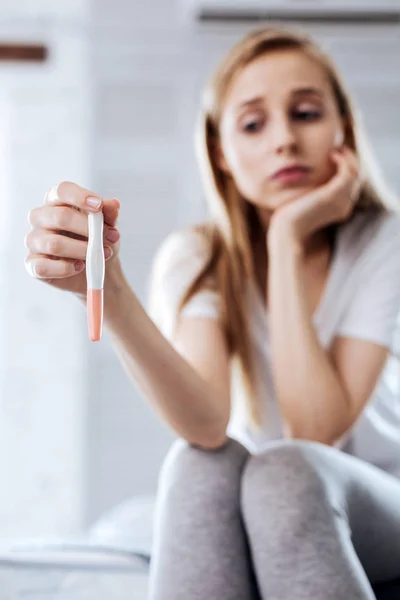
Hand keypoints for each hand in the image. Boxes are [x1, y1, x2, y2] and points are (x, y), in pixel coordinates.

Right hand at [24, 181, 120, 296]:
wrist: (98, 272)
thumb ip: (109, 214)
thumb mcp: (108, 226)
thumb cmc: (99, 242)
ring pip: (54, 244)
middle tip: (111, 237)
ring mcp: (34, 241)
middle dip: (88, 228)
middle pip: (60, 217)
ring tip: (101, 255)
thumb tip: (113, 204)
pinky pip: (43, 266)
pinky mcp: (33, 264)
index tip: (98, 206)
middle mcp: (41, 218)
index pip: (62, 191)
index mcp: (57, 202)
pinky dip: (66, 269)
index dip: (80, 197)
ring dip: (82, 251)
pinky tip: (80, 267)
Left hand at [268, 147, 361, 248]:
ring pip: (355, 173)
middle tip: (339, 149)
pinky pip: (348, 172)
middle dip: (350, 161)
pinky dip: (343, 160)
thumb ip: (311, 195)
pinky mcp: (334, 194)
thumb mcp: (304, 205)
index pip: (352, 186)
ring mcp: (342, 200)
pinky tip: (332, 154)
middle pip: (357, 178)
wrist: (288, 229)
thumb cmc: (290, 220)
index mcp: (340, 210)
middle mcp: (345, 206)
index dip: (347, 170)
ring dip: (348, 158)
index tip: (337, 157)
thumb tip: (307, 183)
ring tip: (336, 149)